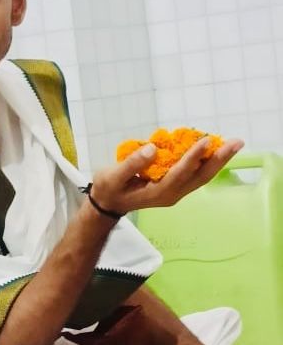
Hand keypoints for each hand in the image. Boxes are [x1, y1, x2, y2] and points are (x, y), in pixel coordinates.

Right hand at [91, 136, 243, 215]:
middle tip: (237, 142)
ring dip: (218, 161)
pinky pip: (195, 174)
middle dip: (219, 159)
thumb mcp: (112, 177)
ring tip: (233, 144)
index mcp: (158, 192)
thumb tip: (153, 148)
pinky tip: (215, 148)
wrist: (108, 204)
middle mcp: (172, 194)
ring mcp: (175, 191)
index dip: (194, 157)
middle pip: (201, 177)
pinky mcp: (175, 186)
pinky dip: (207, 161)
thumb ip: (132, 164)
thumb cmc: (109, 189)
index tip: (206, 140)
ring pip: (202, 176)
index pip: (180, 173)